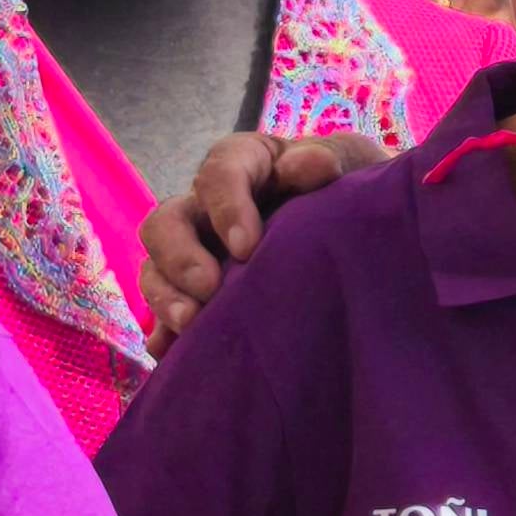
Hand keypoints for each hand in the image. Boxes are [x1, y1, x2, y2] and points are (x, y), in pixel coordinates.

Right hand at [137, 131, 388, 354]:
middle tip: (209, 289)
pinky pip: (165, 314)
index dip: (226, 208)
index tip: (248, 248)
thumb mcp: (348, 164)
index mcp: (242, 164)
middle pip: (166, 223)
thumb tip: (312, 165)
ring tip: (190, 325)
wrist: (358, 227)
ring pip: (156, 269)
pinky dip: (164, 334)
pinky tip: (170, 355)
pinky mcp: (197, 294)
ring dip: (165, 298)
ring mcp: (196, 251)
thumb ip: (329, 161)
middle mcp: (207, 207)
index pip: (218, 174)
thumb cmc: (348, 186)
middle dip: (180, 257)